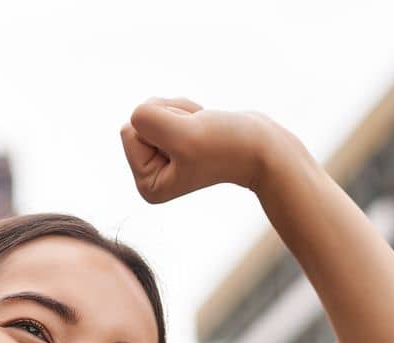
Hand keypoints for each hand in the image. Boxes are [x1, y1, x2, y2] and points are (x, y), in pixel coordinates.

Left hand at [119, 97, 287, 202]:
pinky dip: (188, 108)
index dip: (163, 125)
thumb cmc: (228, 145)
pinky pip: (168, 106)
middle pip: (139, 119)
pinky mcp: (176, 139)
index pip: (128, 131)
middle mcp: (151, 174)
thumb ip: (148, 120)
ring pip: (155, 110)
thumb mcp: (183, 134)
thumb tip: (135, 114)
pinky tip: (206, 124)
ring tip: (205, 129)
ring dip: (182, 110)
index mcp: (147, 185)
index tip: (190, 141)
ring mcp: (163, 157)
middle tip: (200, 133)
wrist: (265, 147)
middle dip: (171, 116)